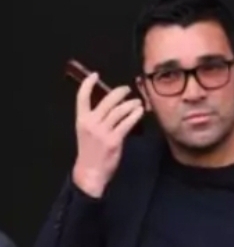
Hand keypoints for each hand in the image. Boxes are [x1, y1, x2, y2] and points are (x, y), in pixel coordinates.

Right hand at [72, 73, 143, 197]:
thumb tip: (111, 105)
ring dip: (130, 103)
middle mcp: (91, 123)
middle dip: (118, 92)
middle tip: (127, 89)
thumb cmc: (90, 151)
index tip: (95, 75)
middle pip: (106, 101)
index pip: (81, 97)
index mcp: (81, 120)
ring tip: (137, 102)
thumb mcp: (86, 132)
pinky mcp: (114, 140)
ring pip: (118, 111)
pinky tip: (140, 112)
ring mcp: (102, 132)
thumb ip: (96, 119)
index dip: (87, 84)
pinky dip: (134, 115)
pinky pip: (127, 123)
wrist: (90, 172)